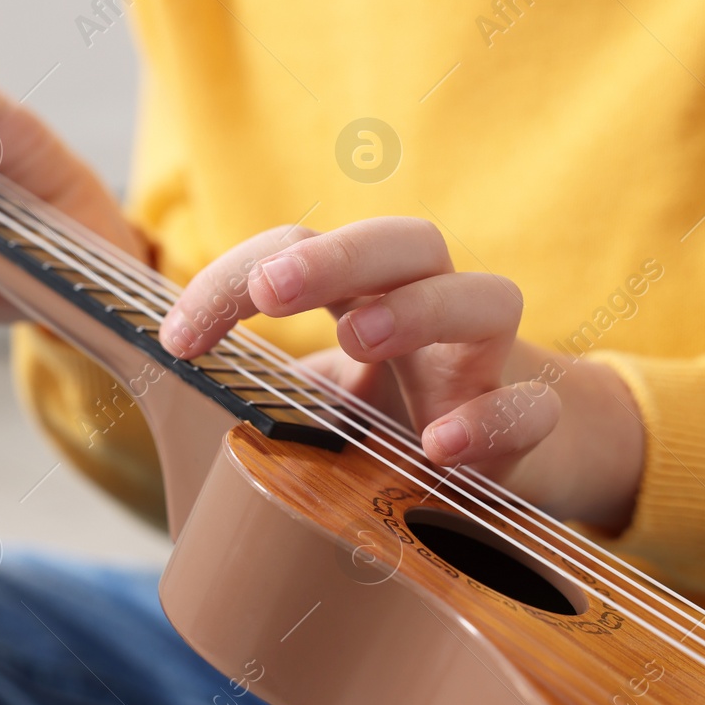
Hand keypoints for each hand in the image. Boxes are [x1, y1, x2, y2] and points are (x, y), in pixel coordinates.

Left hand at [159, 217, 645, 530]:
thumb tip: (171, 419)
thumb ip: (262, 399)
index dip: (230, 283)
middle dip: (335, 256)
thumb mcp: (318, 402)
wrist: (515, 460)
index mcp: (366, 292)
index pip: (298, 253)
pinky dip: (491, 418)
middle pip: (404, 244)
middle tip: (271, 289)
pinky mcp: (533, 425)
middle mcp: (431, 308)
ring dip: (419, 308)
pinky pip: (530, 407)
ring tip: (359, 336)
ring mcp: (488, 361)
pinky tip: (441, 446)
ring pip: (486, 299)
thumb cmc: (395, 418)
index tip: (174, 341)